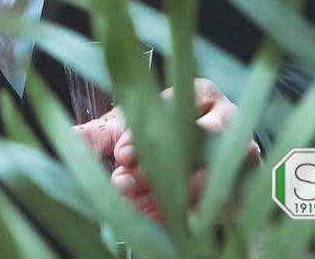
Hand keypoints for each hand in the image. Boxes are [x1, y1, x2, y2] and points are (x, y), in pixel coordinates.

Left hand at [72, 79, 259, 222]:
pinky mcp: (247, 191)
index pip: (176, 109)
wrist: (207, 160)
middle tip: (122, 184)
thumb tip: (66, 138)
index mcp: (202, 94)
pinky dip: (185, 215)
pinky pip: (219, 206)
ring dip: (168, 196)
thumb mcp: (131, 126)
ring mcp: (245, 159)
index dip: (146, 134)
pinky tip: (157, 220)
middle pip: (197, 145)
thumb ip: (101, 133)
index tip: (121, 155)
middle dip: (156, 168)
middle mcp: (232, 122)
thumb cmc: (165, 134)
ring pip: (210, 179)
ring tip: (133, 205)